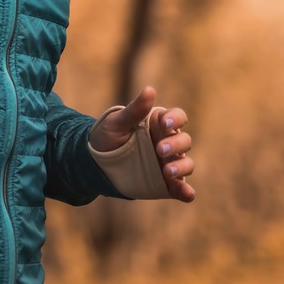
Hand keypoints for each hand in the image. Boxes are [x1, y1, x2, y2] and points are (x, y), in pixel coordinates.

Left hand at [90, 84, 195, 201]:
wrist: (95, 162)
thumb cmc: (108, 135)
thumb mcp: (117, 122)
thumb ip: (135, 109)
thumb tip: (150, 89)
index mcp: (159, 124)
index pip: (177, 117)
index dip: (175, 118)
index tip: (164, 123)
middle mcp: (168, 142)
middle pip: (184, 141)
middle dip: (176, 144)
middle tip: (160, 149)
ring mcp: (168, 163)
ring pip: (186, 163)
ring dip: (182, 167)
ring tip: (167, 171)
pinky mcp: (165, 183)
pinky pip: (181, 188)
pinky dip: (186, 191)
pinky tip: (187, 194)